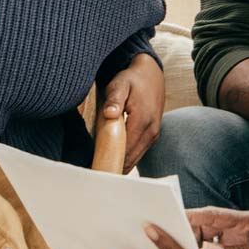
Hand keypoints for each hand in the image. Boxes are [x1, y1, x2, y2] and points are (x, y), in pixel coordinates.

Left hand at [102, 52, 164, 171]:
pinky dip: (126, 159)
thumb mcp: (120, 84)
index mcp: (142, 120)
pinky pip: (138, 153)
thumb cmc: (132, 79)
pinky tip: (113, 161)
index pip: (125, 150)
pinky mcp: (152, 136)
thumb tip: (109, 114)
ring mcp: (153, 135)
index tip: (96, 170)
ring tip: (102, 170)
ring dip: (120, 165)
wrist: (151, 75)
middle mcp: (151, 131)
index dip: (110, 162)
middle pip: (130, 159)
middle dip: (113, 167)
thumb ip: (114, 100)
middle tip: (94, 174)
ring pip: (135, 159)